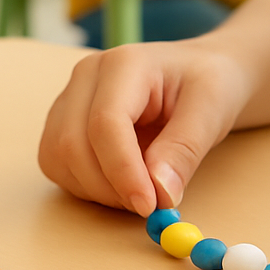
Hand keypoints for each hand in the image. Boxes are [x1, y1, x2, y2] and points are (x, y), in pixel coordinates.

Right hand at [38, 39, 252, 216]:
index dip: (123, 171)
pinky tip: (119, 183)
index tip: (150, 205)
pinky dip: (85, 186)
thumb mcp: (212, 110)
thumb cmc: (208, 85)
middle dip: (109, 187)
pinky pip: (57, 164)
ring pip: (58, 158)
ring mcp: (69, 98)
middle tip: (150, 205)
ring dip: (97, 190)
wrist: (200, 75)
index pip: (105, 123)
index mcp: (124, 64)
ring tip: (140, 190)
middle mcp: (87, 77)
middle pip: (72, 144)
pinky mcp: (63, 123)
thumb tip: (160, 192)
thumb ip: (185, 149)